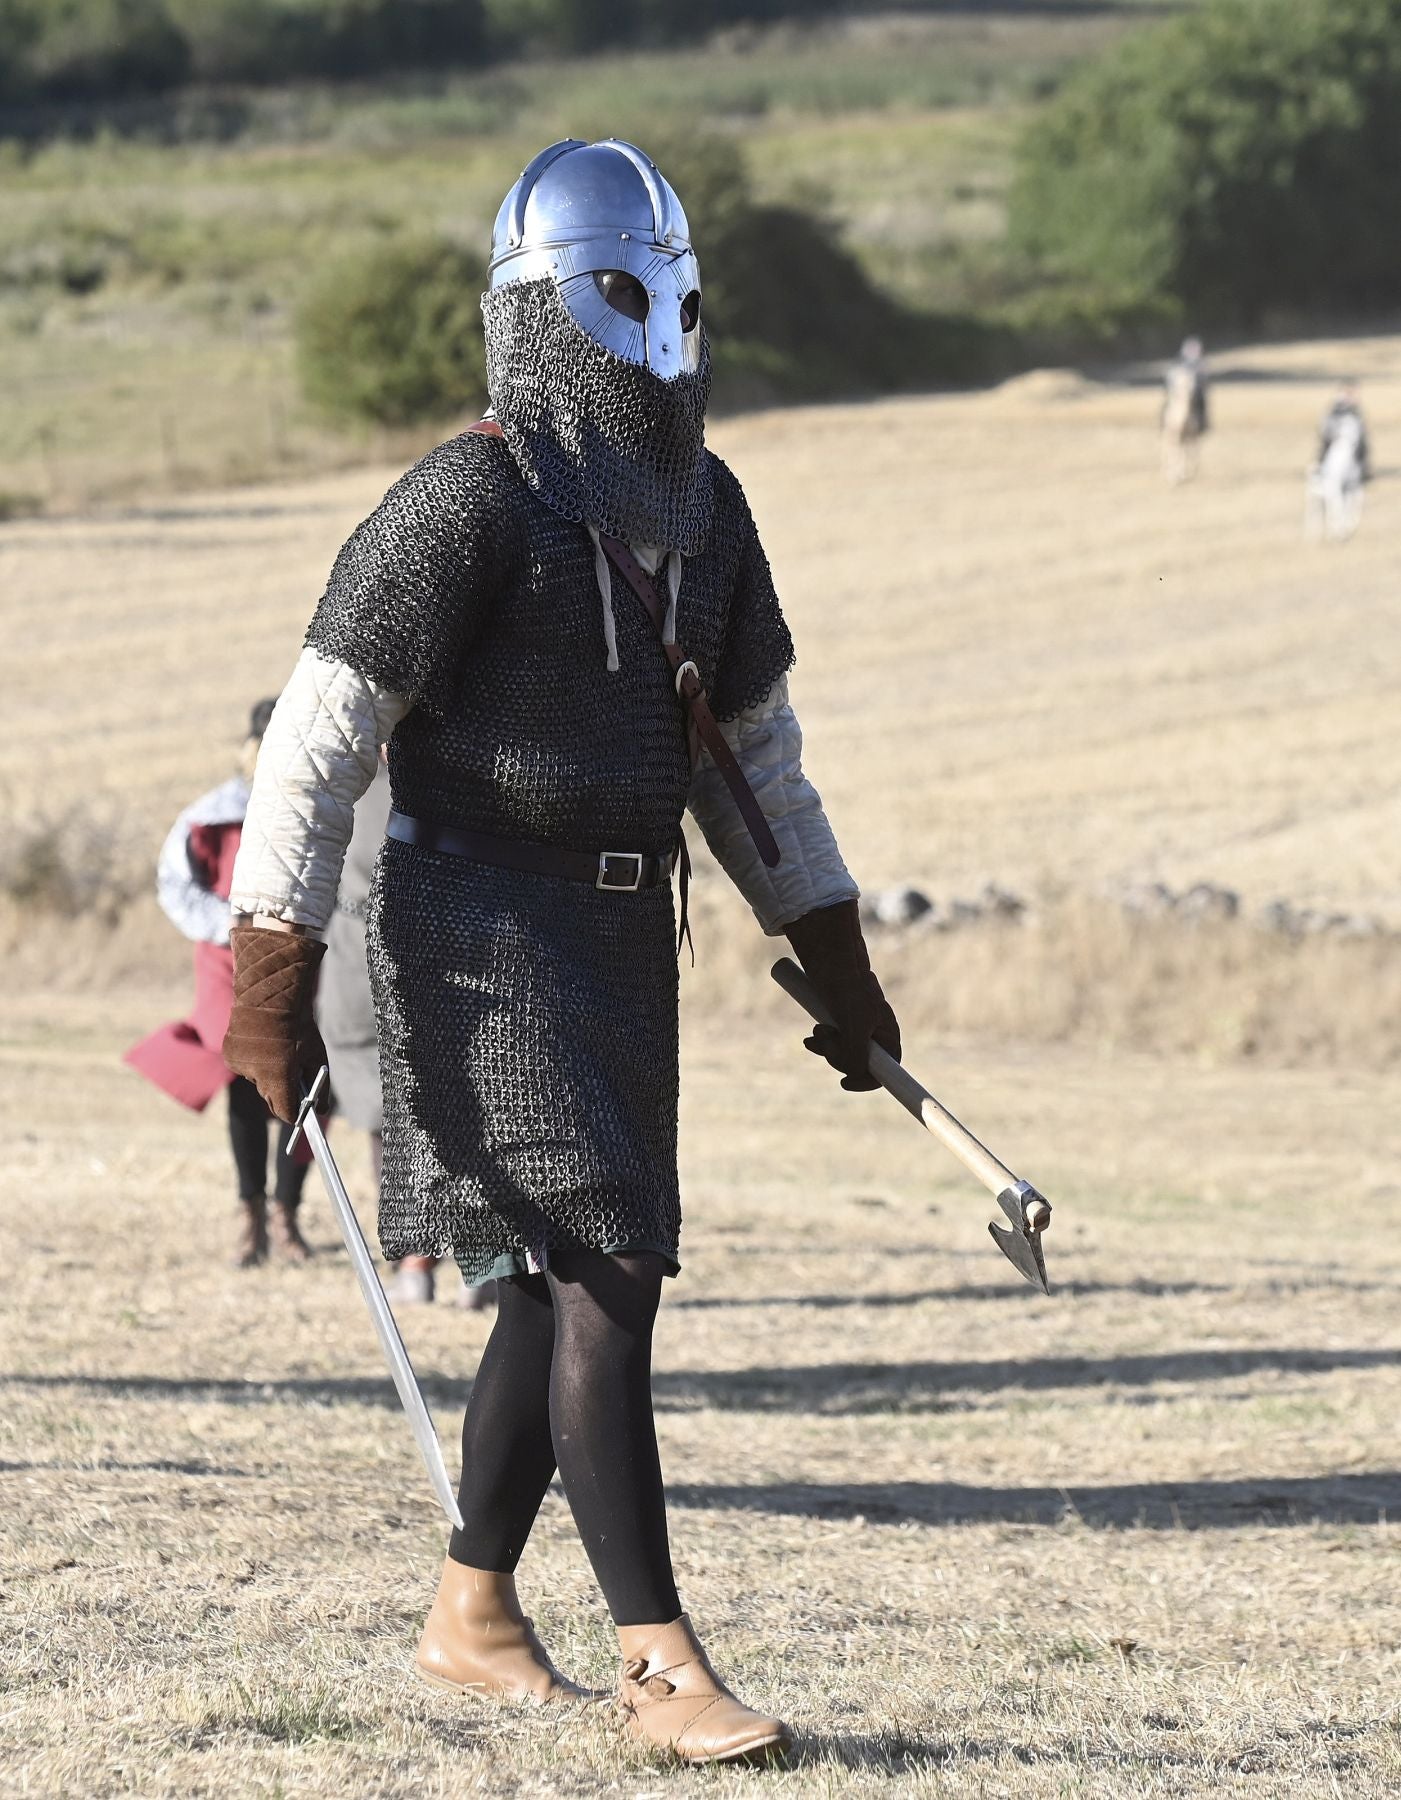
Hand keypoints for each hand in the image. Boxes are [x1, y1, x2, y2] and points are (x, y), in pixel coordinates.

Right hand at [223, 925, 326, 1121]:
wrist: (269, 994)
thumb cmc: (298, 1025)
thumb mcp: (315, 1055)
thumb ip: (319, 1086)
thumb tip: (323, 1110)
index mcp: (278, 1075)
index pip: (285, 1112)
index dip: (295, 1113)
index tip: (301, 1112)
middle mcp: (256, 1074)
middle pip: (271, 1096)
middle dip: (282, 1090)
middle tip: (292, 1072)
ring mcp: (240, 1065)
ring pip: (257, 1081)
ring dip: (267, 1073)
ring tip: (277, 1052)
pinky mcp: (229, 1056)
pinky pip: (245, 1068)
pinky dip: (253, 1062)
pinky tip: (262, 1045)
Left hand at [784, 900, 900, 1091]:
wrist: (830, 957)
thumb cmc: (847, 988)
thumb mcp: (853, 1025)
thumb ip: (856, 1053)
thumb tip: (854, 1073)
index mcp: (888, 1034)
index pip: (886, 1071)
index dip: (866, 1081)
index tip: (844, 1083)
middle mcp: (875, 1032)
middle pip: (858, 1063)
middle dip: (836, 1056)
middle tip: (823, 1038)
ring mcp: (859, 1026)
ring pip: (842, 1052)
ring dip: (826, 1046)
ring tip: (816, 1029)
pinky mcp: (842, 1020)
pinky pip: (833, 1041)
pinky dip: (821, 1040)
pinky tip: (810, 1036)